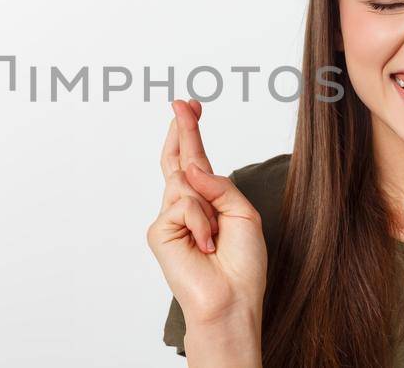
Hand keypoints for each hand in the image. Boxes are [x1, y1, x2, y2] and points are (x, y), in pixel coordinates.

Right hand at [146, 99, 267, 328]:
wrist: (232, 301)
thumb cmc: (242, 266)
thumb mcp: (243, 215)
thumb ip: (220, 185)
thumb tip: (191, 166)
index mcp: (206, 203)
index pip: (194, 162)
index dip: (190, 134)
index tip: (189, 108)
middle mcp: (184, 208)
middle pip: (178, 161)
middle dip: (183, 131)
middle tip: (183, 103)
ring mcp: (169, 219)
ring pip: (186, 183)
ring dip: (208, 207)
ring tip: (215, 238)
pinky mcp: (159, 231)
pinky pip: (184, 205)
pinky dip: (201, 222)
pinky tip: (206, 244)